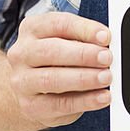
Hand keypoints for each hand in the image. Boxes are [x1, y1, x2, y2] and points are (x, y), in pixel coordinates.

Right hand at [6, 12, 111, 128]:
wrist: (29, 91)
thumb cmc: (53, 61)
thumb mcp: (66, 42)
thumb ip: (84, 40)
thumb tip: (107, 45)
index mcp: (32, 29)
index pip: (58, 24)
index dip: (84, 29)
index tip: (105, 37)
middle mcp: (22, 54)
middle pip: (52, 51)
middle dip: (83, 55)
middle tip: (107, 58)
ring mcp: (23, 81)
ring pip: (53, 79)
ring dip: (84, 78)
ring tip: (106, 78)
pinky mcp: (30, 106)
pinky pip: (60, 104)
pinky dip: (85, 101)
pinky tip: (102, 97)